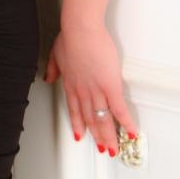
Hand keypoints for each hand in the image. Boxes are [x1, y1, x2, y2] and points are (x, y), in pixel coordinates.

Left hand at [43, 21, 136, 155]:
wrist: (80, 29)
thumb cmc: (70, 36)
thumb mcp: (55, 53)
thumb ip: (53, 68)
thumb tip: (48, 78)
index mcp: (70, 84)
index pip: (74, 110)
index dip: (78, 125)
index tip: (80, 136)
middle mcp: (82, 92)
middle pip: (90, 119)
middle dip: (96, 136)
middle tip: (102, 148)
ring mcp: (96, 90)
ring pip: (103, 119)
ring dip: (109, 136)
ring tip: (114, 149)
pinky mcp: (110, 86)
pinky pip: (119, 109)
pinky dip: (125, 122)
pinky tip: (130, 132)